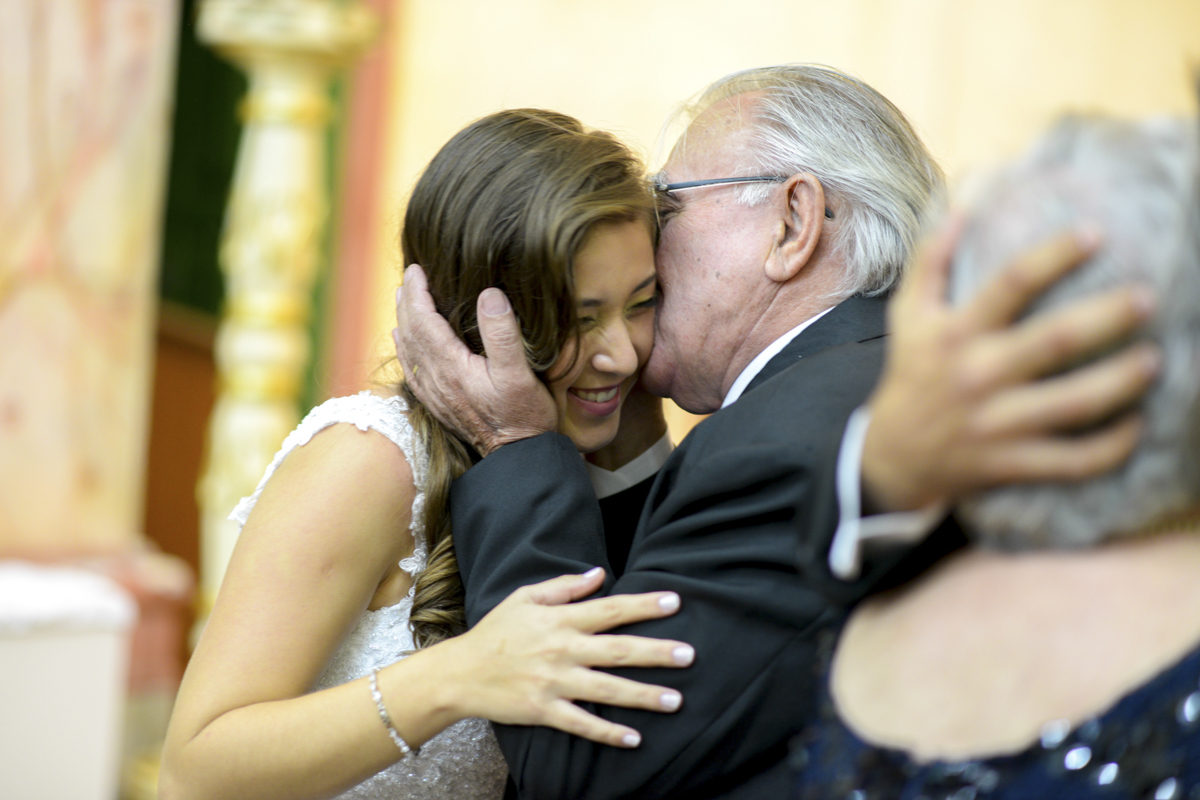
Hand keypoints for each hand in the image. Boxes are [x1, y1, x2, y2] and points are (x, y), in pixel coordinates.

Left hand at [393, 264, 556, 454]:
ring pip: (409, 351)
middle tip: (410, 277)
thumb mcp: (520, 373)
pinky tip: (404, 342)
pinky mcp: (440, 404)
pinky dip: (405, 349)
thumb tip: (489, 294)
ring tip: (403, 300)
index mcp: (451, 366)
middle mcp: (436, 380)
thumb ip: (502, 333)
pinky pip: (413, 370)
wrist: (516, 456)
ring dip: (404, 322)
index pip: (424, 321)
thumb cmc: (523, 415)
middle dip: (408, 302)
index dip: (419, 292)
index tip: (417, 269)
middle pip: (411, 333)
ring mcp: (435, 394)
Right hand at [438, 568, 692, 747]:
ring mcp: (554, 682)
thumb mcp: (525, 598)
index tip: (675, 602)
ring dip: (643, 695)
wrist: (460, 672)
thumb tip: (599, 575)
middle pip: (618, 650)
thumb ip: (564, 588)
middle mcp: (562, 650)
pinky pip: (582, 723)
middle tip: (690, 655)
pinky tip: (634, 738)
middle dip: (656, 653)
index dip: (644, 605)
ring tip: (676, 700)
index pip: (610, 609)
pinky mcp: (543, 711)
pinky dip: (608, 732)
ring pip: (607, 689)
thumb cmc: (495, 632)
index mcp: (560, 620)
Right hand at [862, 217, 1159, 511]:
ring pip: (1074, 403)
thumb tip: (964, 205)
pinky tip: (1135, 425)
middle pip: (1054, 340)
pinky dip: (1111, 446)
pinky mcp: (1012, 462)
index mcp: (955, 332)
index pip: (1009, 284)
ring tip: (1154, 359)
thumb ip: (931, 260)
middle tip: (1147, 297)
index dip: (1054, 255)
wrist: (894, 456)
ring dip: (1122, 381)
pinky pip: (1073, 460)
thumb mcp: (907, 314)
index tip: (1096, 232)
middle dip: (1108, 316)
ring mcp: (997, 423)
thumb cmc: (911, 375)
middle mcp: (978, 374)